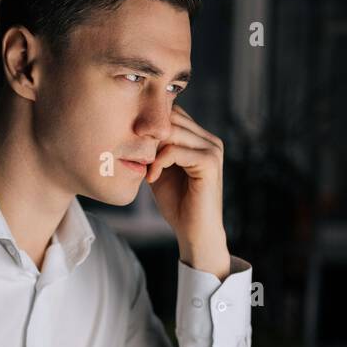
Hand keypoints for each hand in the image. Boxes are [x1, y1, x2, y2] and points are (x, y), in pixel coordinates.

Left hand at [146, 104, 225, 255]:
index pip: (173, 114)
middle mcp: (210, 140)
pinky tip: (152, 178)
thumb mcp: (161, 170)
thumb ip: (154, 149)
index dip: (151, 125)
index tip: (133, 145)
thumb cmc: (178, 205)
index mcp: (200, 139)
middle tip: (135, 155)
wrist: (195, 233)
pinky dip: (158, 162)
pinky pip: (175, 151)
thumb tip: (134, 129)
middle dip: (150, 135)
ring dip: (152, 149)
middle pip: (172, 118)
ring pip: (172, 132)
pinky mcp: (209, 163)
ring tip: (144, 168)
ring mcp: (212, 150)